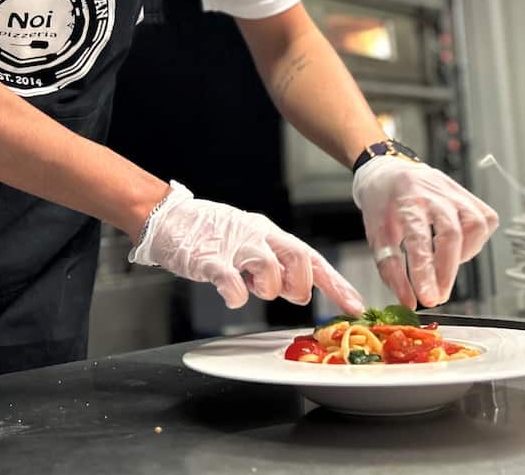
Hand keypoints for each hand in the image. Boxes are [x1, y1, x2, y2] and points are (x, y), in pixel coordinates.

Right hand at [128, 181, 363, 311]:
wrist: (168, 217)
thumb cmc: (209, 233)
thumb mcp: (250, 242)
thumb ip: (274, 263)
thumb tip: (299, 288)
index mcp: (270, 233)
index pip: (312, 257)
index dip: (336, 283)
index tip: (356, 305)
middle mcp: (257, 236)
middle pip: (300, 259)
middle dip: (298, 286)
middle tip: (283, 294)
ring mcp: (234, 246)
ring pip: (270, 272)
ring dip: (266, 290)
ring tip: (248, 286)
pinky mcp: (209, 259)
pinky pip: (231, 281)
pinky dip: (236, 295)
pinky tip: (230, 294)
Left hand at [351, 157, 498, 307]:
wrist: (386, 170)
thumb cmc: (380, 202)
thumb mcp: (376, 235)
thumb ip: (391, 269)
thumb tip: (408, 301)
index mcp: (406, 198)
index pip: (419, 238)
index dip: (425, 271)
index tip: (427, 299)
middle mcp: (433, 191)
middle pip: (452, 234)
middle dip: (446, 272)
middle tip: (437, 296)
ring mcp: (454, 190)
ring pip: (476, 225)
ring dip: (463, 254)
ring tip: (444, 265)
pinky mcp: (467, 194)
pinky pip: (485, 219)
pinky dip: (476, 241)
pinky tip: (457, 247)